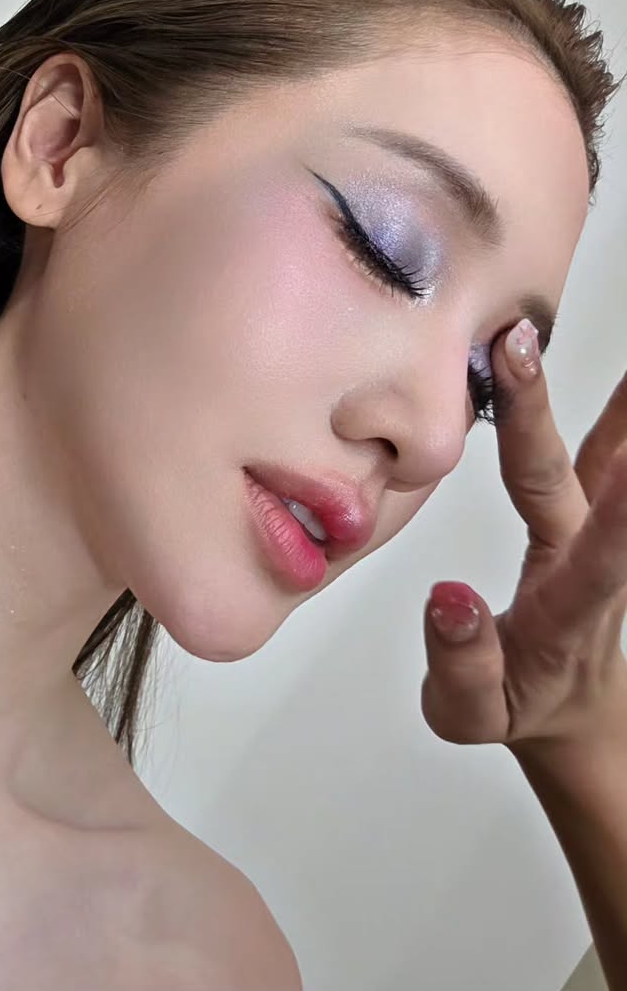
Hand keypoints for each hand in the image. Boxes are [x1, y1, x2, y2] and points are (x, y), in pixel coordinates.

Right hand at [421, 319, 626, 760]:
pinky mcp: (590, 510)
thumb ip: (461, 662)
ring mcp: (594, 527)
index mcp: (569, 611)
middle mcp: (590, 556)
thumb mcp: (471, 714)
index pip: (598, 556)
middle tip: (516, 344)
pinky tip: (624, 371)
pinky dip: (618, 409)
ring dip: (617, 404)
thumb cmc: (517, 706)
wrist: (574, 710)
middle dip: (538, 410)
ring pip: (609, 452)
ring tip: (620, 357)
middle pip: (573, 475)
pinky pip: (607, 448)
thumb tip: (448, 597)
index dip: (617, 508)